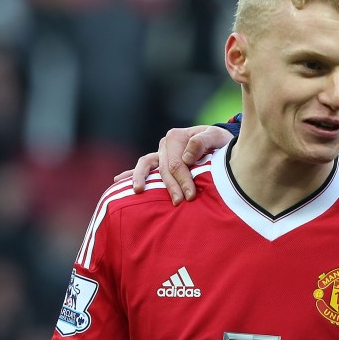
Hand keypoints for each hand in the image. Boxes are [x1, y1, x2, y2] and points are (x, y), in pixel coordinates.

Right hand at [114, 125, 232, 204]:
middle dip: (171, 187)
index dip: (183, 179)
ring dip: (142, 179)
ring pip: (147, 165)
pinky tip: (118, 181)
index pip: (176, 162)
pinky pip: (144, 166)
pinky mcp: (159, 160)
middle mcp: (165, 143)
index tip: (191, 196)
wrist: (219, 142)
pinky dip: (130, 173)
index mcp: (176, 136)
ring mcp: (160, 152)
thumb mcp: (217, 136)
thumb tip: (186, 157)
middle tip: (179, 203)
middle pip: (164, 168)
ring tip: (138, 191)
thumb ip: (203, 141)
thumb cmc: (220, 141)